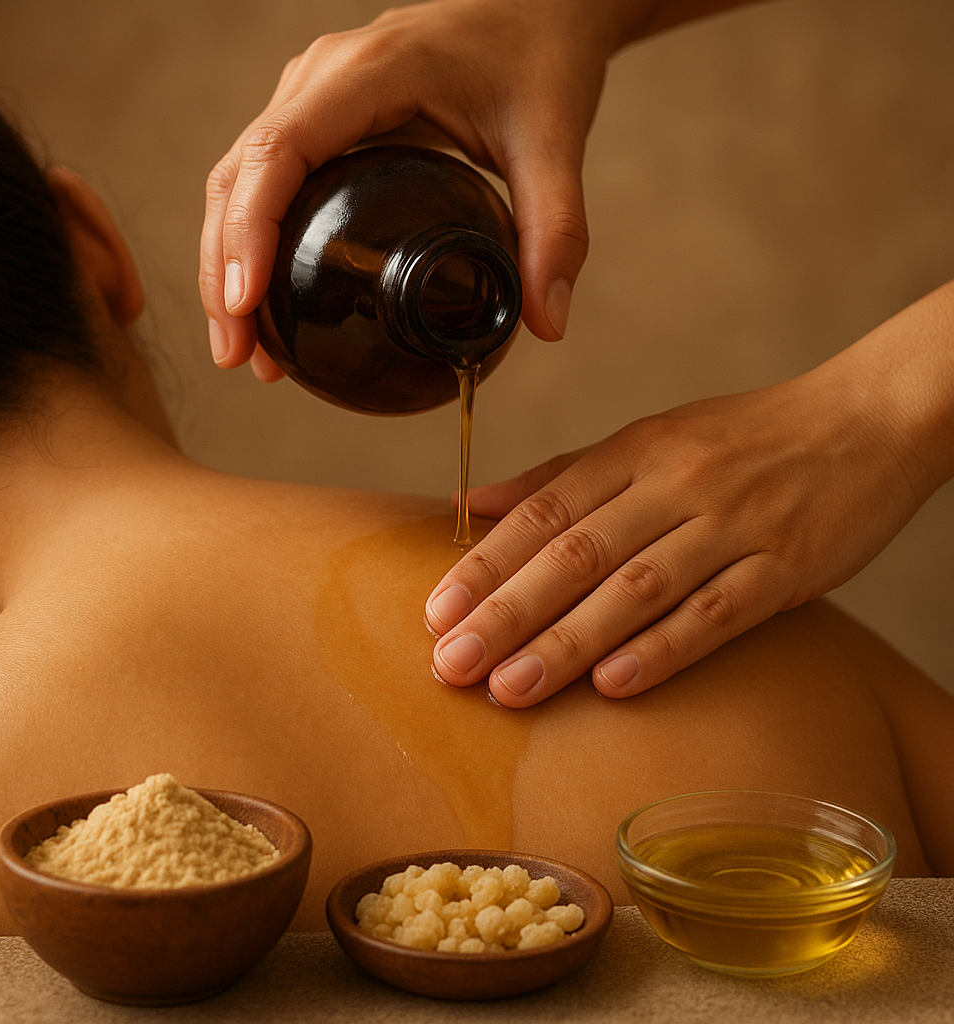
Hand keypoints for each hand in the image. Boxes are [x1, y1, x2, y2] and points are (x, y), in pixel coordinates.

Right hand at [200, 0, 619, 376]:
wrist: (537, 10)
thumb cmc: (540, 58)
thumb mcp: (555, 142)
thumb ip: (556, 232)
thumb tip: (546, 326)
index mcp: (372, 71)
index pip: (280, 149)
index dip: (250, 228)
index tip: (245, 303)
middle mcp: (324, 78)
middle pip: (240, 174)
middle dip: (225, 268)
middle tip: (236, 354)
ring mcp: (314, 95)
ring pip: (239, 180)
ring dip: (227, 263)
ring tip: (245, 349)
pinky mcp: (323, 119)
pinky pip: (268, 180)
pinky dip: (254, 244)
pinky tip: (270, 306)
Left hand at [424, 292, 953, 706]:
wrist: (865, 422)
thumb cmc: (743, 437)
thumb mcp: (649, 438)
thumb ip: (561, 476)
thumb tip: (473, 504)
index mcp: (637, 450)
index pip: (545, 510)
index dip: (486, 564)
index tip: (435, 613)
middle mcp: (677, 484)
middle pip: (578, 553)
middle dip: (508, 613)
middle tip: (451, 665)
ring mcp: (733, 525)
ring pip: (638, 588)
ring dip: (569, 643)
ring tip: (510, 689)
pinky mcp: (786, 567)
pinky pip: (718, 613)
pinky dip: (664, 648)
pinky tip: (613, 685)